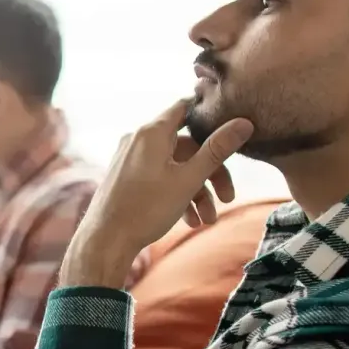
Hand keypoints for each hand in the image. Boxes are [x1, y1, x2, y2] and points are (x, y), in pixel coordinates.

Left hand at [62, 99, 253, 288]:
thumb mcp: (189, 179)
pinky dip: (177, 195)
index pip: (185, 108)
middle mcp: (138, 140)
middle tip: (229, 198)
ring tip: (208, 220)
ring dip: (196, 192)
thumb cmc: (146, 209)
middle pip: (187, 147)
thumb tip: (244, 123)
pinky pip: (159, 178)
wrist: (105, 240)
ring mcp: (130, 159)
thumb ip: (217, 150)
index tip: (229, 127)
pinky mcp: (126, 177)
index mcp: (152, 132)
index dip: (209, 116)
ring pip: (175, 167)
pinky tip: (190, 221)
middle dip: (211, 173)